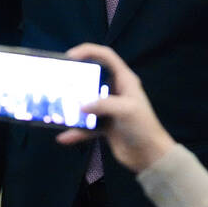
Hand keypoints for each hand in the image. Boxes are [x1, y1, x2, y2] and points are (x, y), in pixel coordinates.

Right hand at [55, 43, 174, 173]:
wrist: (150, 156)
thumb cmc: (143, 127)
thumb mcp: (126, 110)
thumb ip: (103, 104)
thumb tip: (80, 107)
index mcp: (125, 80)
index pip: (106, 56)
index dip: (89, 51)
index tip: (70, 56)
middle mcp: (116, 91)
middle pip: (92, 78)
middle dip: (75, 79)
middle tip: (59, 81)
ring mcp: (109, 109)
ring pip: (86, 102)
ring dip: (73, 107)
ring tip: (57, 108)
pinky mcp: (105, 126)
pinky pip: (86, 126)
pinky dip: (76, 131)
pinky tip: (64, 137)